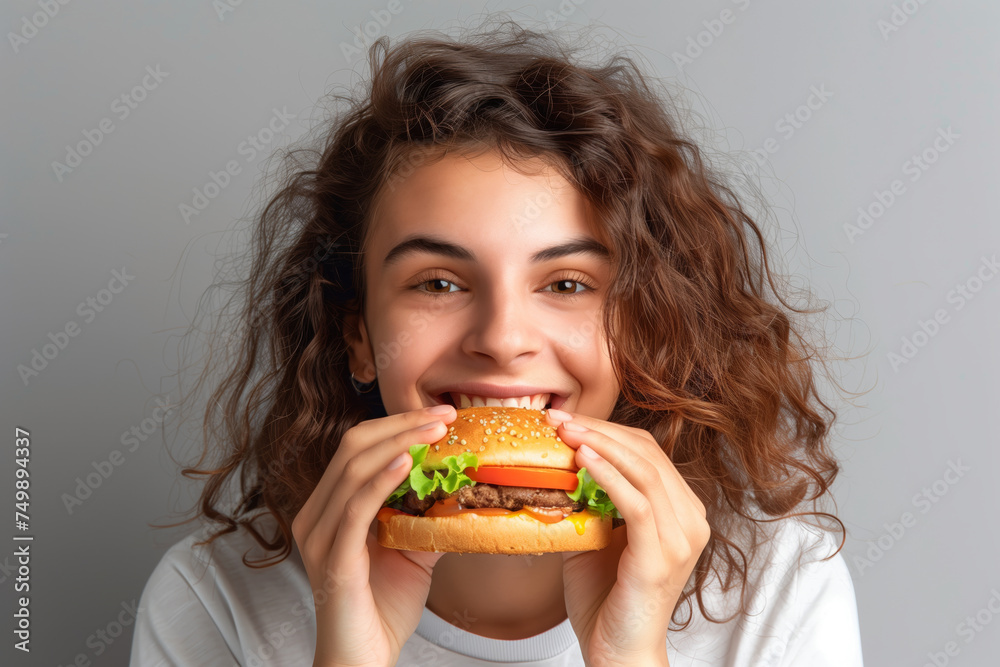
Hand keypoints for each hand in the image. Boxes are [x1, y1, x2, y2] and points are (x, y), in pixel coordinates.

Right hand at [291, 404, 456, 666]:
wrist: (363, 661)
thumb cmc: (382, 609)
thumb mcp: (413, 551)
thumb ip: (427, 517)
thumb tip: (463, 488)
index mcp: (331, 508)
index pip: (359, 448)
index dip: (397, 424)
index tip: (439, 415)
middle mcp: (317, 514)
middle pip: (353, 447)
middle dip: (401, 424)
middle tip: (443, 415)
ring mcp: (320, 535)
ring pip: (353, 468)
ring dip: (399, 442)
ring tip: (435, 431)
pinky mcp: (332, 558)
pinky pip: (355, 508)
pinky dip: (382, 479)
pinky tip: (408, 462)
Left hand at [545, 410, 710, 666]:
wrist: (618, 654)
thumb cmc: (606, 599)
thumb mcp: (597, 536)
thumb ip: (590, 500)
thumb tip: (558, 463)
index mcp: (681, 512)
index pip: (648, 454)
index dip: (609, 430)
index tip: (568, 419)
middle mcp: (690, 520)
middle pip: (648, 454)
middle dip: (601, 430)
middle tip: (560, 417)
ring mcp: (681, 537)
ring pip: (644, 471)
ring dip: (600, 444)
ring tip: (566, 430)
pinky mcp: (661, 556)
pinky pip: (636, 503)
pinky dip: (608, 475)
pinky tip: (582, 459)